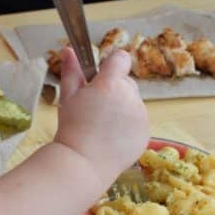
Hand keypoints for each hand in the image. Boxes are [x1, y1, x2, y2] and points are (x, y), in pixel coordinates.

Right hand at [55, 47, 148, 187]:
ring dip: (122, 108)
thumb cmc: (72, 129)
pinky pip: (138, 120)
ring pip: (133, 102)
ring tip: (103, 125)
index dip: (110, 66)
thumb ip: (71, 71)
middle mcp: (130, 96)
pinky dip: (128, 125)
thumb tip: (69, 50)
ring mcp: (141, 115)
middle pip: (127, 81)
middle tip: (96, 108)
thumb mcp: (68, 97)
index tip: (101, 78)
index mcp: (110, 84)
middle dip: (114, 90)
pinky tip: (111, 136)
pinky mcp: (146, 131)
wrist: (83, 163)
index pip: (120, 58)